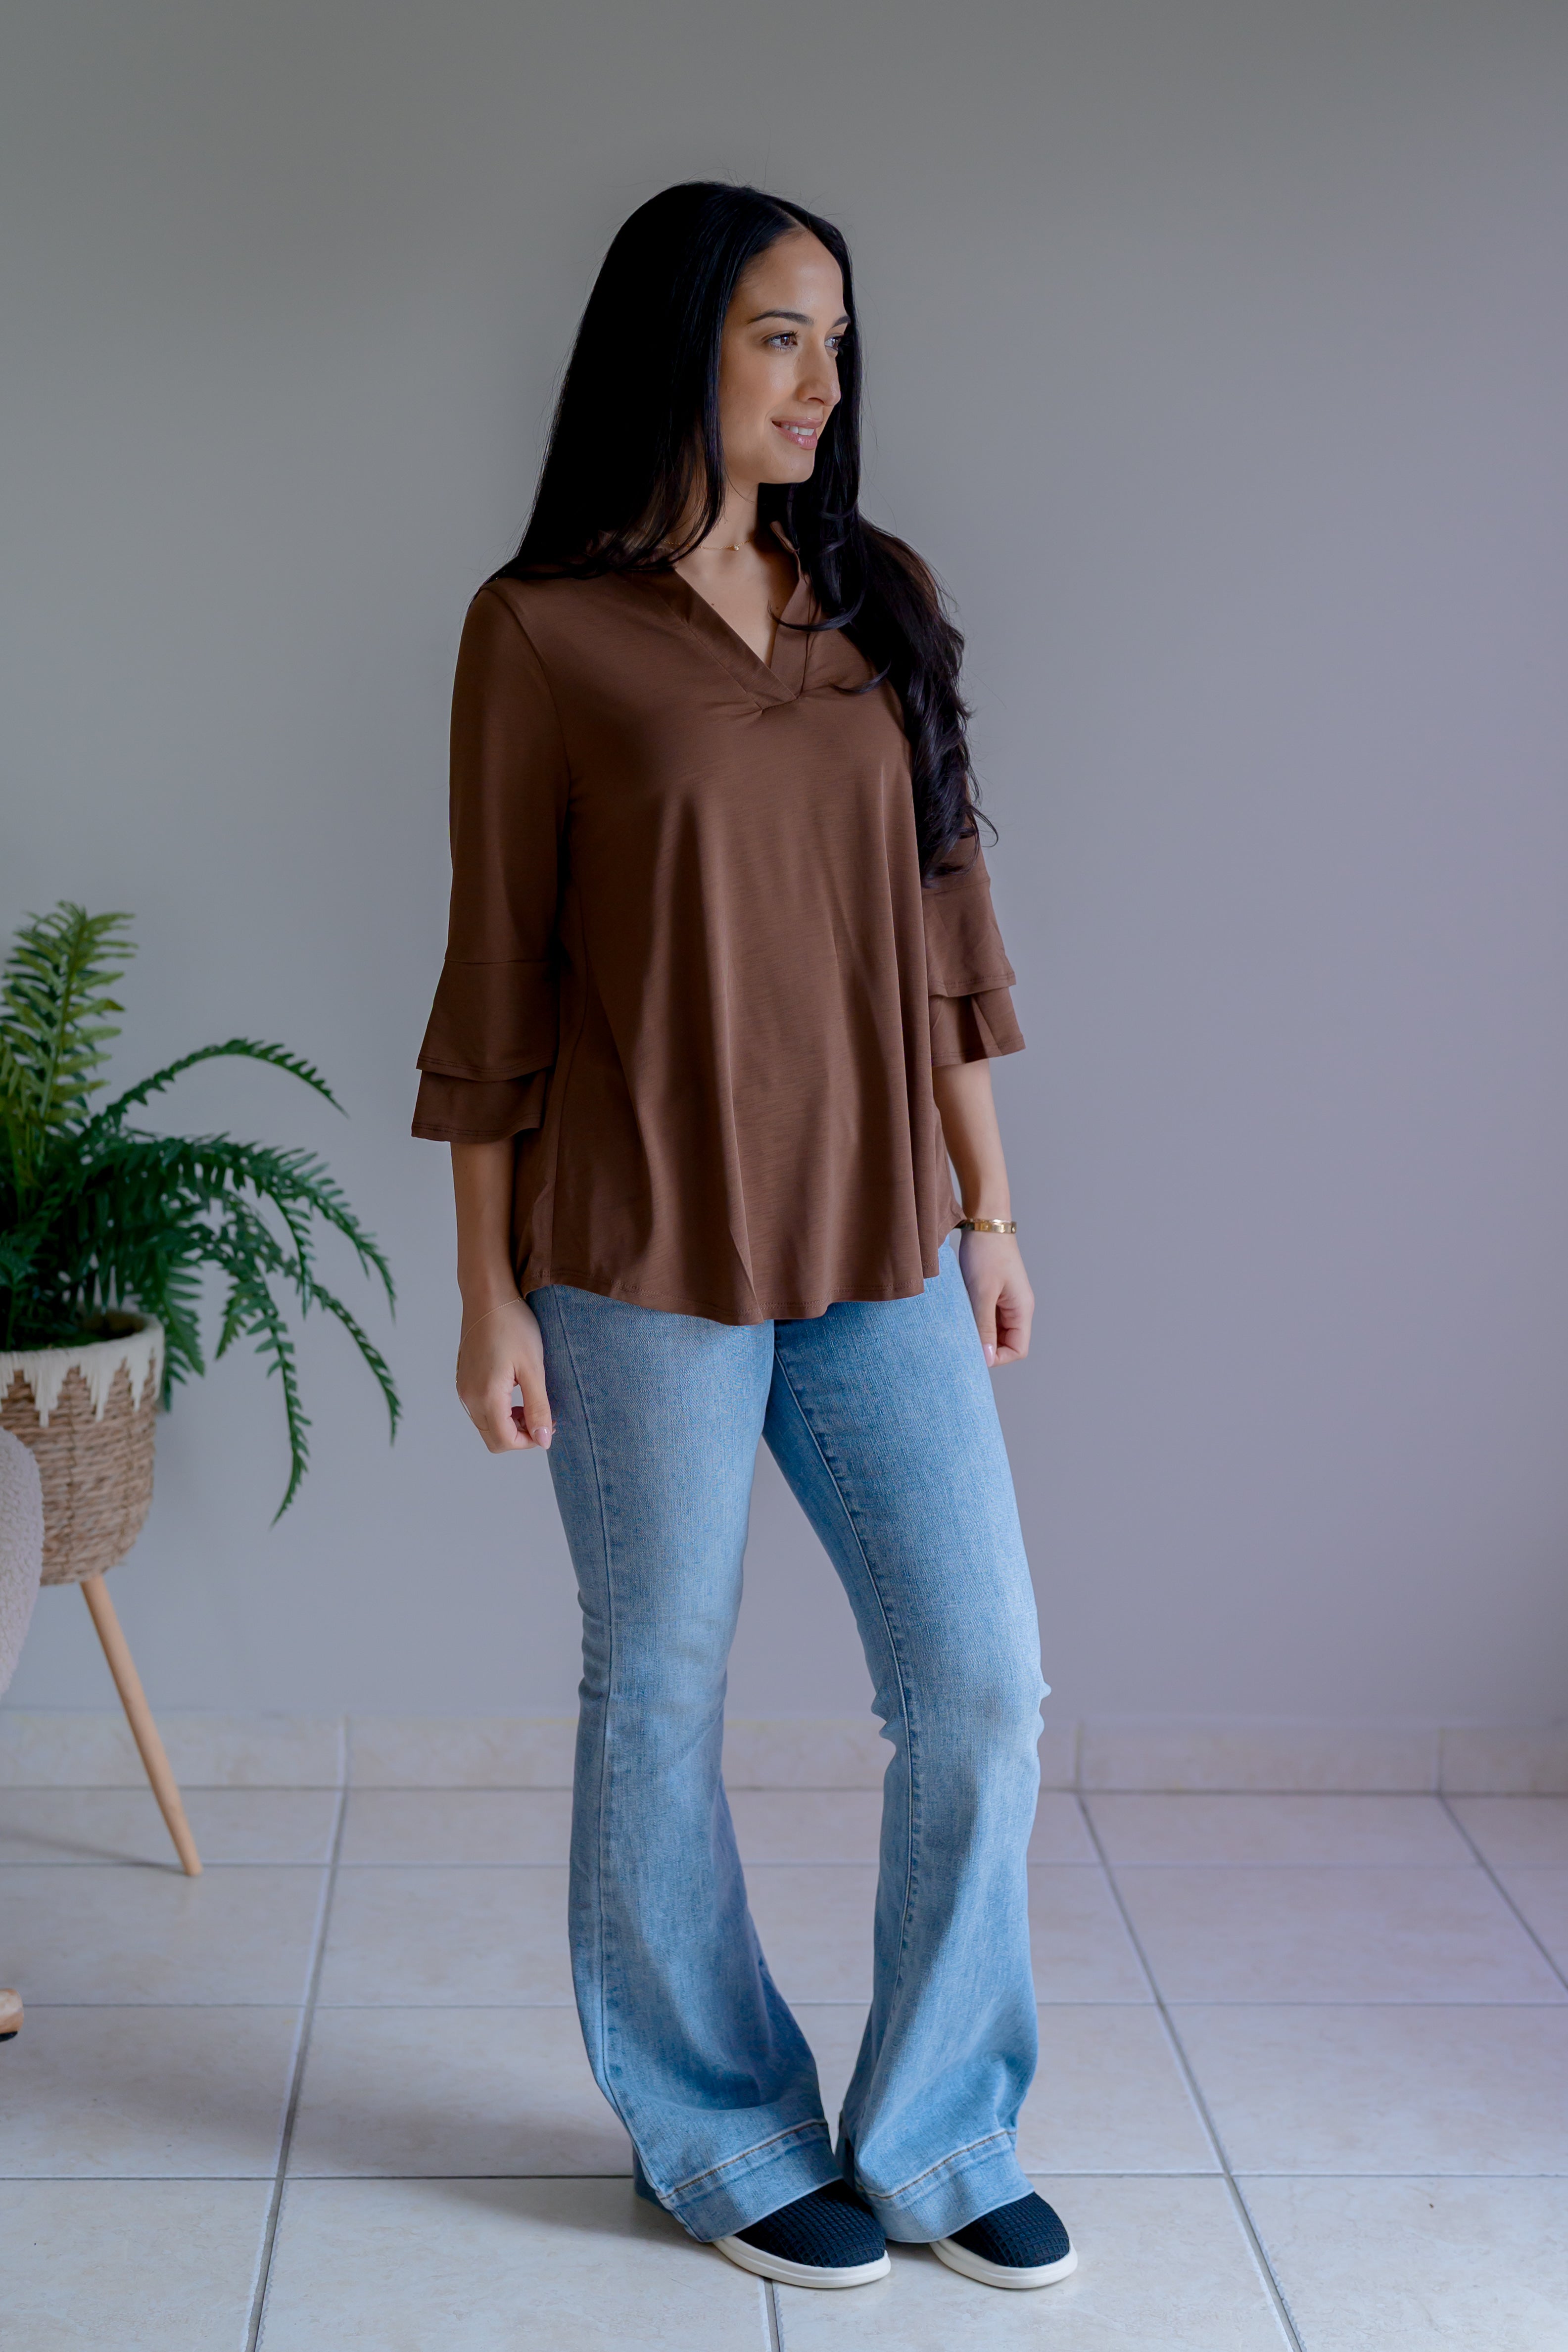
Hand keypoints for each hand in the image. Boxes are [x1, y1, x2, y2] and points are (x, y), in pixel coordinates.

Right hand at [455, 1296, 553, 1450]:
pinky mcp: (464, 1379)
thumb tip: (544, 1441)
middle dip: (519, 1435)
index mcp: (486, 1396)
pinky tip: (514, 1391)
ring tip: (530, 1402)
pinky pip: (480, 1409)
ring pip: (486, 1425)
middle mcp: (469, 1397)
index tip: (549, 1425)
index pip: (504, 1441)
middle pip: (493, 1439)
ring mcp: (464, 1388)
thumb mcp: (533, 1368)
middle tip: (542, 1415)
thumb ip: (538, 1408)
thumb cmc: (513, 1326)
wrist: (488, 1296)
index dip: (529, 1441)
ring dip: (509, 1424)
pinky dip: (499, 1411)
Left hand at [957, 1230, 1032, 1367]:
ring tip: (960, 1322)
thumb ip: (984, 1326)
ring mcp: (1006, 1300)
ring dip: (978, 1331)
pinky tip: (961, 1311)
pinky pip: (987, 1315)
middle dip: (985, 1345)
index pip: (1017, 1349)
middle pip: (1005, 1342)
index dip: (997, 1357)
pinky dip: (975, 1318)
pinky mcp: (994, 1292)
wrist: (985, 1222)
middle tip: (962, 1339)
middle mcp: (1017, 1308)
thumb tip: (986, 1358)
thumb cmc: (986, 1253)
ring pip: (994, 1330)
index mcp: (1022, 1309)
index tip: (973, 1351)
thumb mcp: (982, 1293)